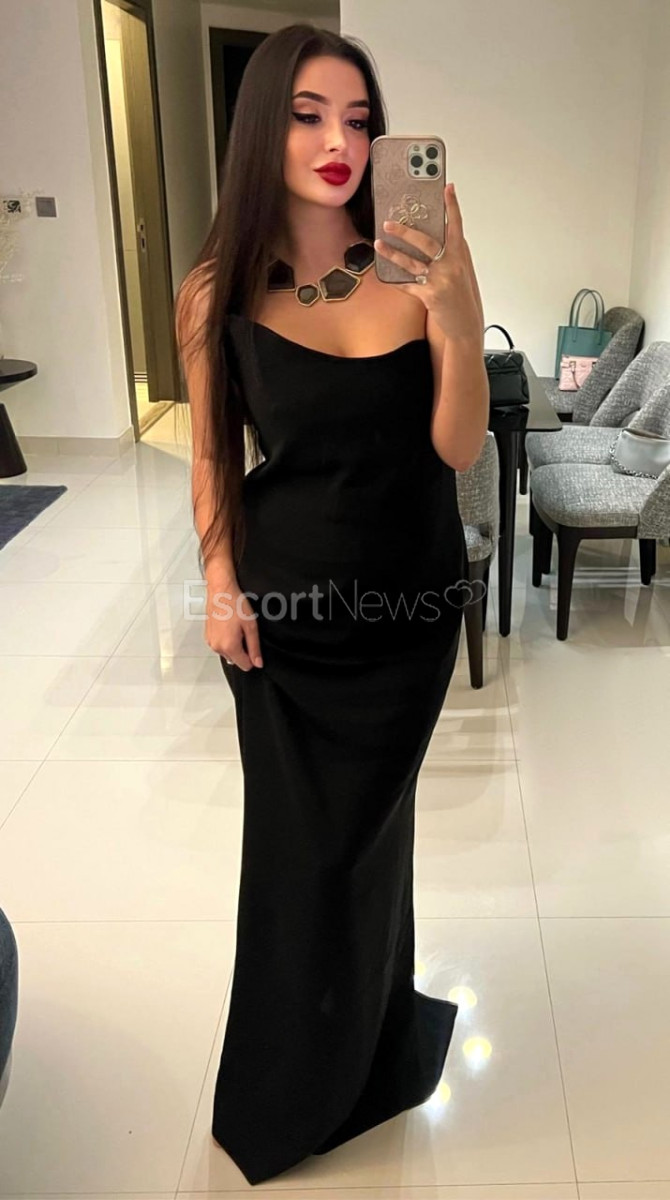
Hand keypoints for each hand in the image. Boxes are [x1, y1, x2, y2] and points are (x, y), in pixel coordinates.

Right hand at [205, 573, 263, 670]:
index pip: (244, 666)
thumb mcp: (251, 626)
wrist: (220, 592)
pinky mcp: (207, 636)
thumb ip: (254, 647)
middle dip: (243, 650)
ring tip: (236, 628)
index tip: (253, 645)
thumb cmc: (234, 604)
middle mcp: (217, 647)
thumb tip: (258, 663)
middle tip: (244, 632)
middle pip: (235, 660)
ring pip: (227, 653)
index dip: (253, 658)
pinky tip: (229, 626)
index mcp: (229, 646)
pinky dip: (226, 640)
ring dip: (234, 645)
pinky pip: (220, 645)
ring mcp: (211, 642)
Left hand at [373, 183, 483, 341]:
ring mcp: (441, 280)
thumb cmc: (461, 295)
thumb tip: (431, 237)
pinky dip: (396, 280)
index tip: (448, 188)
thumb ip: (450, 253)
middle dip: (405, 232)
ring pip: (412, 262)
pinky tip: (386, 275)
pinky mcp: (430, 296)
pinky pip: (408, 285)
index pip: (456, 225)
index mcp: (460, 254)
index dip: (452, 206)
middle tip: (388, 223)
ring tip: (379, 245)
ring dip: (393, 253)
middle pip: (426, 242)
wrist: (465, 324)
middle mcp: (452, 265)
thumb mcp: (461, 270)